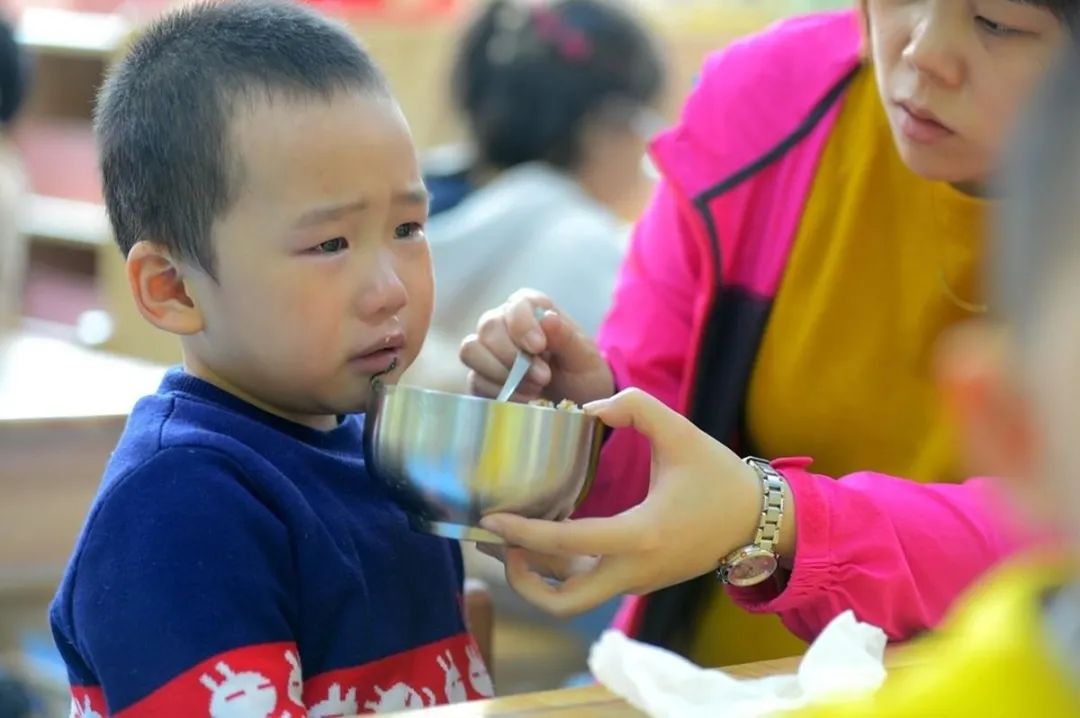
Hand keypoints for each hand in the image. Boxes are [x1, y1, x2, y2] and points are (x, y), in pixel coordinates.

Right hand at [459, 289, 614, 405]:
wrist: (575, 406)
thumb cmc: (581, 376)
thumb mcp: (584, 359)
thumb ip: (566, 338)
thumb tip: (547, 317)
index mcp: (533, 309)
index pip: (516, 304)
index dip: (522, 324)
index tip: (539, 347)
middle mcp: (504, 324)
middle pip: (488, 326)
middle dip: (513, 356)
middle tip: (543, 378)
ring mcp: (488, 350)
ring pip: (471, 350)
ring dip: (500, 373)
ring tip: (533, 389)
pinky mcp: (480, 377)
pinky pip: (474, 379)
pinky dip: (498, 392)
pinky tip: (524, 400)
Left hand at [479, 388, 795, 616]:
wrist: (759, 521)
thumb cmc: (719, 477)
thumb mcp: (681, 433)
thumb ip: (636, 407)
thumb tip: (590, 407)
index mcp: (640, 536)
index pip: (568, 545)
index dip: (523, 533)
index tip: (492, 517)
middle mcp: (634, 571)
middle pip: (562, 602)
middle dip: (520, 579)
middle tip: (498, 541)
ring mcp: (635, 583)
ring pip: (572, 600)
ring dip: (536, 578)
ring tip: (509, 540)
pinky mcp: (637, 582)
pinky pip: (587, 585)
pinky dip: (558, 570)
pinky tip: (544, 536)